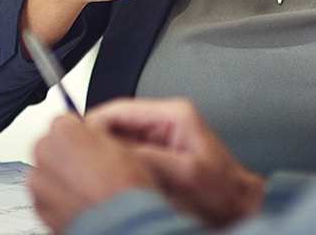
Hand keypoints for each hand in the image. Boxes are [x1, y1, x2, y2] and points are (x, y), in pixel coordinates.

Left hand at [29, 114, 156, 231]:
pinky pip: (45, 194)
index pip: (65, 120)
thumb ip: (97, 133)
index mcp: (65, 131)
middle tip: (90, 169)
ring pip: (47, 170)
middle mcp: (45, 152)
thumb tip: (92, 132)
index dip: (80, 134)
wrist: (120, 227)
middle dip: (67, 154)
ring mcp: (38, 181)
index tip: (89, 144)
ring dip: (61, 176)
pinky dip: (57, 196)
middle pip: (52, 144)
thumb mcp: (122, 147)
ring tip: (86, 189)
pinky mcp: (37, 205)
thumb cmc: (124, 191)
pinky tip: (79, 201)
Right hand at [86, 99, 264, 228]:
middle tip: (82, 158)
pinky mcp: (155, 151)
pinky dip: (114, 161)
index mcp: (174, 115)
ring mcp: (159, 135)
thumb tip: (114, 150)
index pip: (120, 109)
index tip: (78, 139)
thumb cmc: (222, 191)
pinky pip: (125, 151)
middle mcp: (164, 120)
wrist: (237, 205)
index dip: (95, 123)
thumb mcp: (185, 174)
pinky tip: (109, 175)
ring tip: (94, 169)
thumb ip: (149, 158)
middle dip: (97, 139)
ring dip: (105, 151)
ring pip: (117, 136)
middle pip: (115, 121)